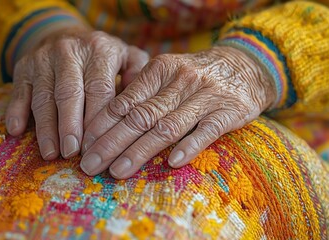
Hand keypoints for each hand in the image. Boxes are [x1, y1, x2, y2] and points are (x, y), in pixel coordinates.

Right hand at [5, 27, 148, 159]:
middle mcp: (69, 51)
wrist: (65, 35)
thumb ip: (138, 74)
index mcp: (99, 50)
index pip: (99, 88)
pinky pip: (18, 91)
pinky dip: (16, 111)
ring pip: (43, 96)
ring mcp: (42, 59)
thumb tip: (140, 101)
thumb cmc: (101, 56)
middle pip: (68, 93)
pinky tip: (16, 131)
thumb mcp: (126, 55)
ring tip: (51, 153)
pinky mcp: (23, 67)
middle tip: (72, 153)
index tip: (97, 145)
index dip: (97, 119)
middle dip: (70, 126)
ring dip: (45, 127)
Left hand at [80, 46, 275, 178]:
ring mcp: (205, 96)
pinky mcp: (229, 111)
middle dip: (111, 143)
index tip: (83, 146)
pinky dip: (188, 146)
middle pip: (140, 116)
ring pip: (167, 126)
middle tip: (90, 165)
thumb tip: (104, 119)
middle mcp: (180, 81)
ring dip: (140, 151)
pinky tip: (171, 163)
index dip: (101, 125)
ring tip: (117, 171)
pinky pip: (207, 131)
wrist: (244, 65)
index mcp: (159, 69)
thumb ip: (141, 92)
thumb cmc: (195, 75)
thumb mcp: (167, 73)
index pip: (124, 101)